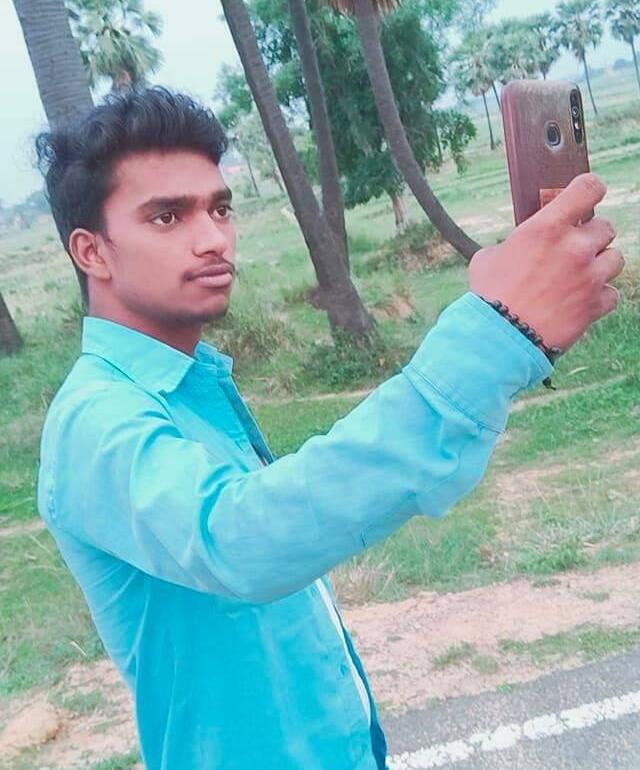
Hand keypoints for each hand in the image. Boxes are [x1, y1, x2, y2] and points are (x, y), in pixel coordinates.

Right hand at [469, 173, 624, 352]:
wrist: (500, 337)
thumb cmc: (489, 296)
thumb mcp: (489, 258)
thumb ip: (514, 243)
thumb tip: (519, 244)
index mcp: (547, 227)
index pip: (588, 189)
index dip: (591, 189)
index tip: (588, 197)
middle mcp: (574, 247)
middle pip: (606, 227)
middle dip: (591, 237)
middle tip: (573, 250)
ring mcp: (589, 277)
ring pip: (616, 259)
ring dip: (600, 265)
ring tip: (579, 277)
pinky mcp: (595, 305)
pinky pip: (612, 293)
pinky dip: (600, 297)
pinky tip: (580, 301)